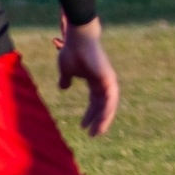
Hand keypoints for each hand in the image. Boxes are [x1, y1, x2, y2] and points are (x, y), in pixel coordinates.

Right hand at [54, 16, 118, 135]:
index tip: (83, 126)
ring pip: (109, 105)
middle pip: (103, 106)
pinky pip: (110, 99)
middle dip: (98, 120)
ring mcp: (108, 80)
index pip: (96, 102)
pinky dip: (107, 110)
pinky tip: (103, 120)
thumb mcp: (67, 71)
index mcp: (95, 82)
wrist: (77, 40)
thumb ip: (66, 80)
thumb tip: (63, 88)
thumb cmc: (72, 52)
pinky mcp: (109, 79)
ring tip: (97, 132)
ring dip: (104, 119)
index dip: (90, 115)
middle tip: (93, 134)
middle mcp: (104, 82)